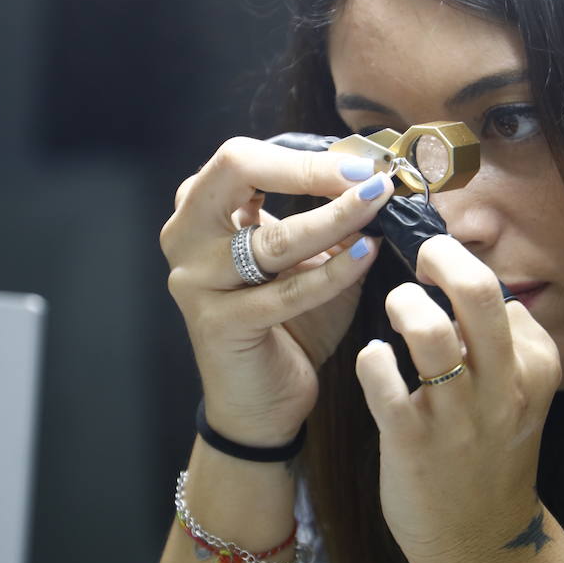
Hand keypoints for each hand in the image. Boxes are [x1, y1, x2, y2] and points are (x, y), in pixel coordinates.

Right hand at [162, 137, 392, 445]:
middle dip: (309, 169)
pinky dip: (334, 272)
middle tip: (366, 177)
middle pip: (235, 170)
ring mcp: (195, 280)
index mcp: (201, 210)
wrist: (258, 406)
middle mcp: (185, 236)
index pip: (243, 157)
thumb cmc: (286, 326)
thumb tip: (376, 186)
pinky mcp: (218, 324)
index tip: (361, 164)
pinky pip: (287, 291)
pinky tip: (367, 254)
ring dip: (335, 218)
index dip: (304, 156)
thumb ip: (332, 226)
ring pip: (273, 238)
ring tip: (378, 207)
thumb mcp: (308, 262)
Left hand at [354, 234, 562, 562]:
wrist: (480, 539)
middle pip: (478, 291)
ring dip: (404, 304)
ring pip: (430, 331)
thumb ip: (503, 340)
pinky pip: (384, 380)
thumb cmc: (489, 451)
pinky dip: (372, 358)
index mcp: (536, 367)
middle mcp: (503, 386)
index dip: (461, 266)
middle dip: (441, 255)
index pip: (501, 292)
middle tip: (421, 258)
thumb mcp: (518, 392)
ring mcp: (459, 415)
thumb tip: (466, 279)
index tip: (439, 267)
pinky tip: (375, 360)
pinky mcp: (414, 441)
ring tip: (397, 310)